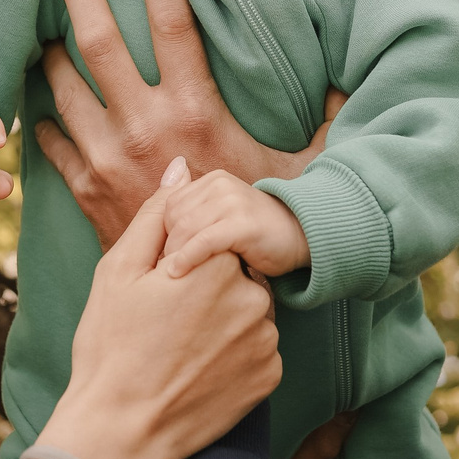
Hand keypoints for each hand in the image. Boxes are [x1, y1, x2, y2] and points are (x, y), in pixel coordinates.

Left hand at [33, 0, 348, 244]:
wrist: (201, 294)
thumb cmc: (258, 227)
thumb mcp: (301, 172)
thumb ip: (327, 126)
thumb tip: (355, 85)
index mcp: (196, 109)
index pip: (173, 25)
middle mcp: (146, 126)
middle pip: (100, 42)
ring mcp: (109, 158)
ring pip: (66, 87)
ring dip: (51, 52)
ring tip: (42, 24)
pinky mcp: (88, 190)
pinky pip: (54, 145)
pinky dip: (43, 120)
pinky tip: (40, 102)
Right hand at [39, 158, 282, 458]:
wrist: (120, 433)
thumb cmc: (110, 347)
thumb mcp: (119, 271)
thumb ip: (158, 215)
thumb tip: (182, 170)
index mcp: (219, 262)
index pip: (214, 238)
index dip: (181, 261)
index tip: (157, 290)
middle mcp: (255, 297)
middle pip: (236, 272)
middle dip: (206, 287)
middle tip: (164, 323)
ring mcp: (267, 341)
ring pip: (248, 310)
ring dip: (223, 319)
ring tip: (179, 348)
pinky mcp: (271, 377)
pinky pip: (257, 349)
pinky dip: (234, 353)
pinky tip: (198, 368)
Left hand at [162, 169, 310, 279]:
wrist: (302, 237)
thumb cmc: (258, 235)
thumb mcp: (222, 218)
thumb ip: (194, 215)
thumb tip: (156, 218)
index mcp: (212, 180)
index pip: (168, 205)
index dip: (161, 235)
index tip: (160, 261)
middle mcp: (220, 184)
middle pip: (173, 217)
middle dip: (165, 247)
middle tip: (163, 273)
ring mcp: (233, 202)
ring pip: (184, 229)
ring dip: (173, 255)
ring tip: (170, 278)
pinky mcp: (243, 223)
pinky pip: (204, 240)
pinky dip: (187, 257)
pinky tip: (178, 273)